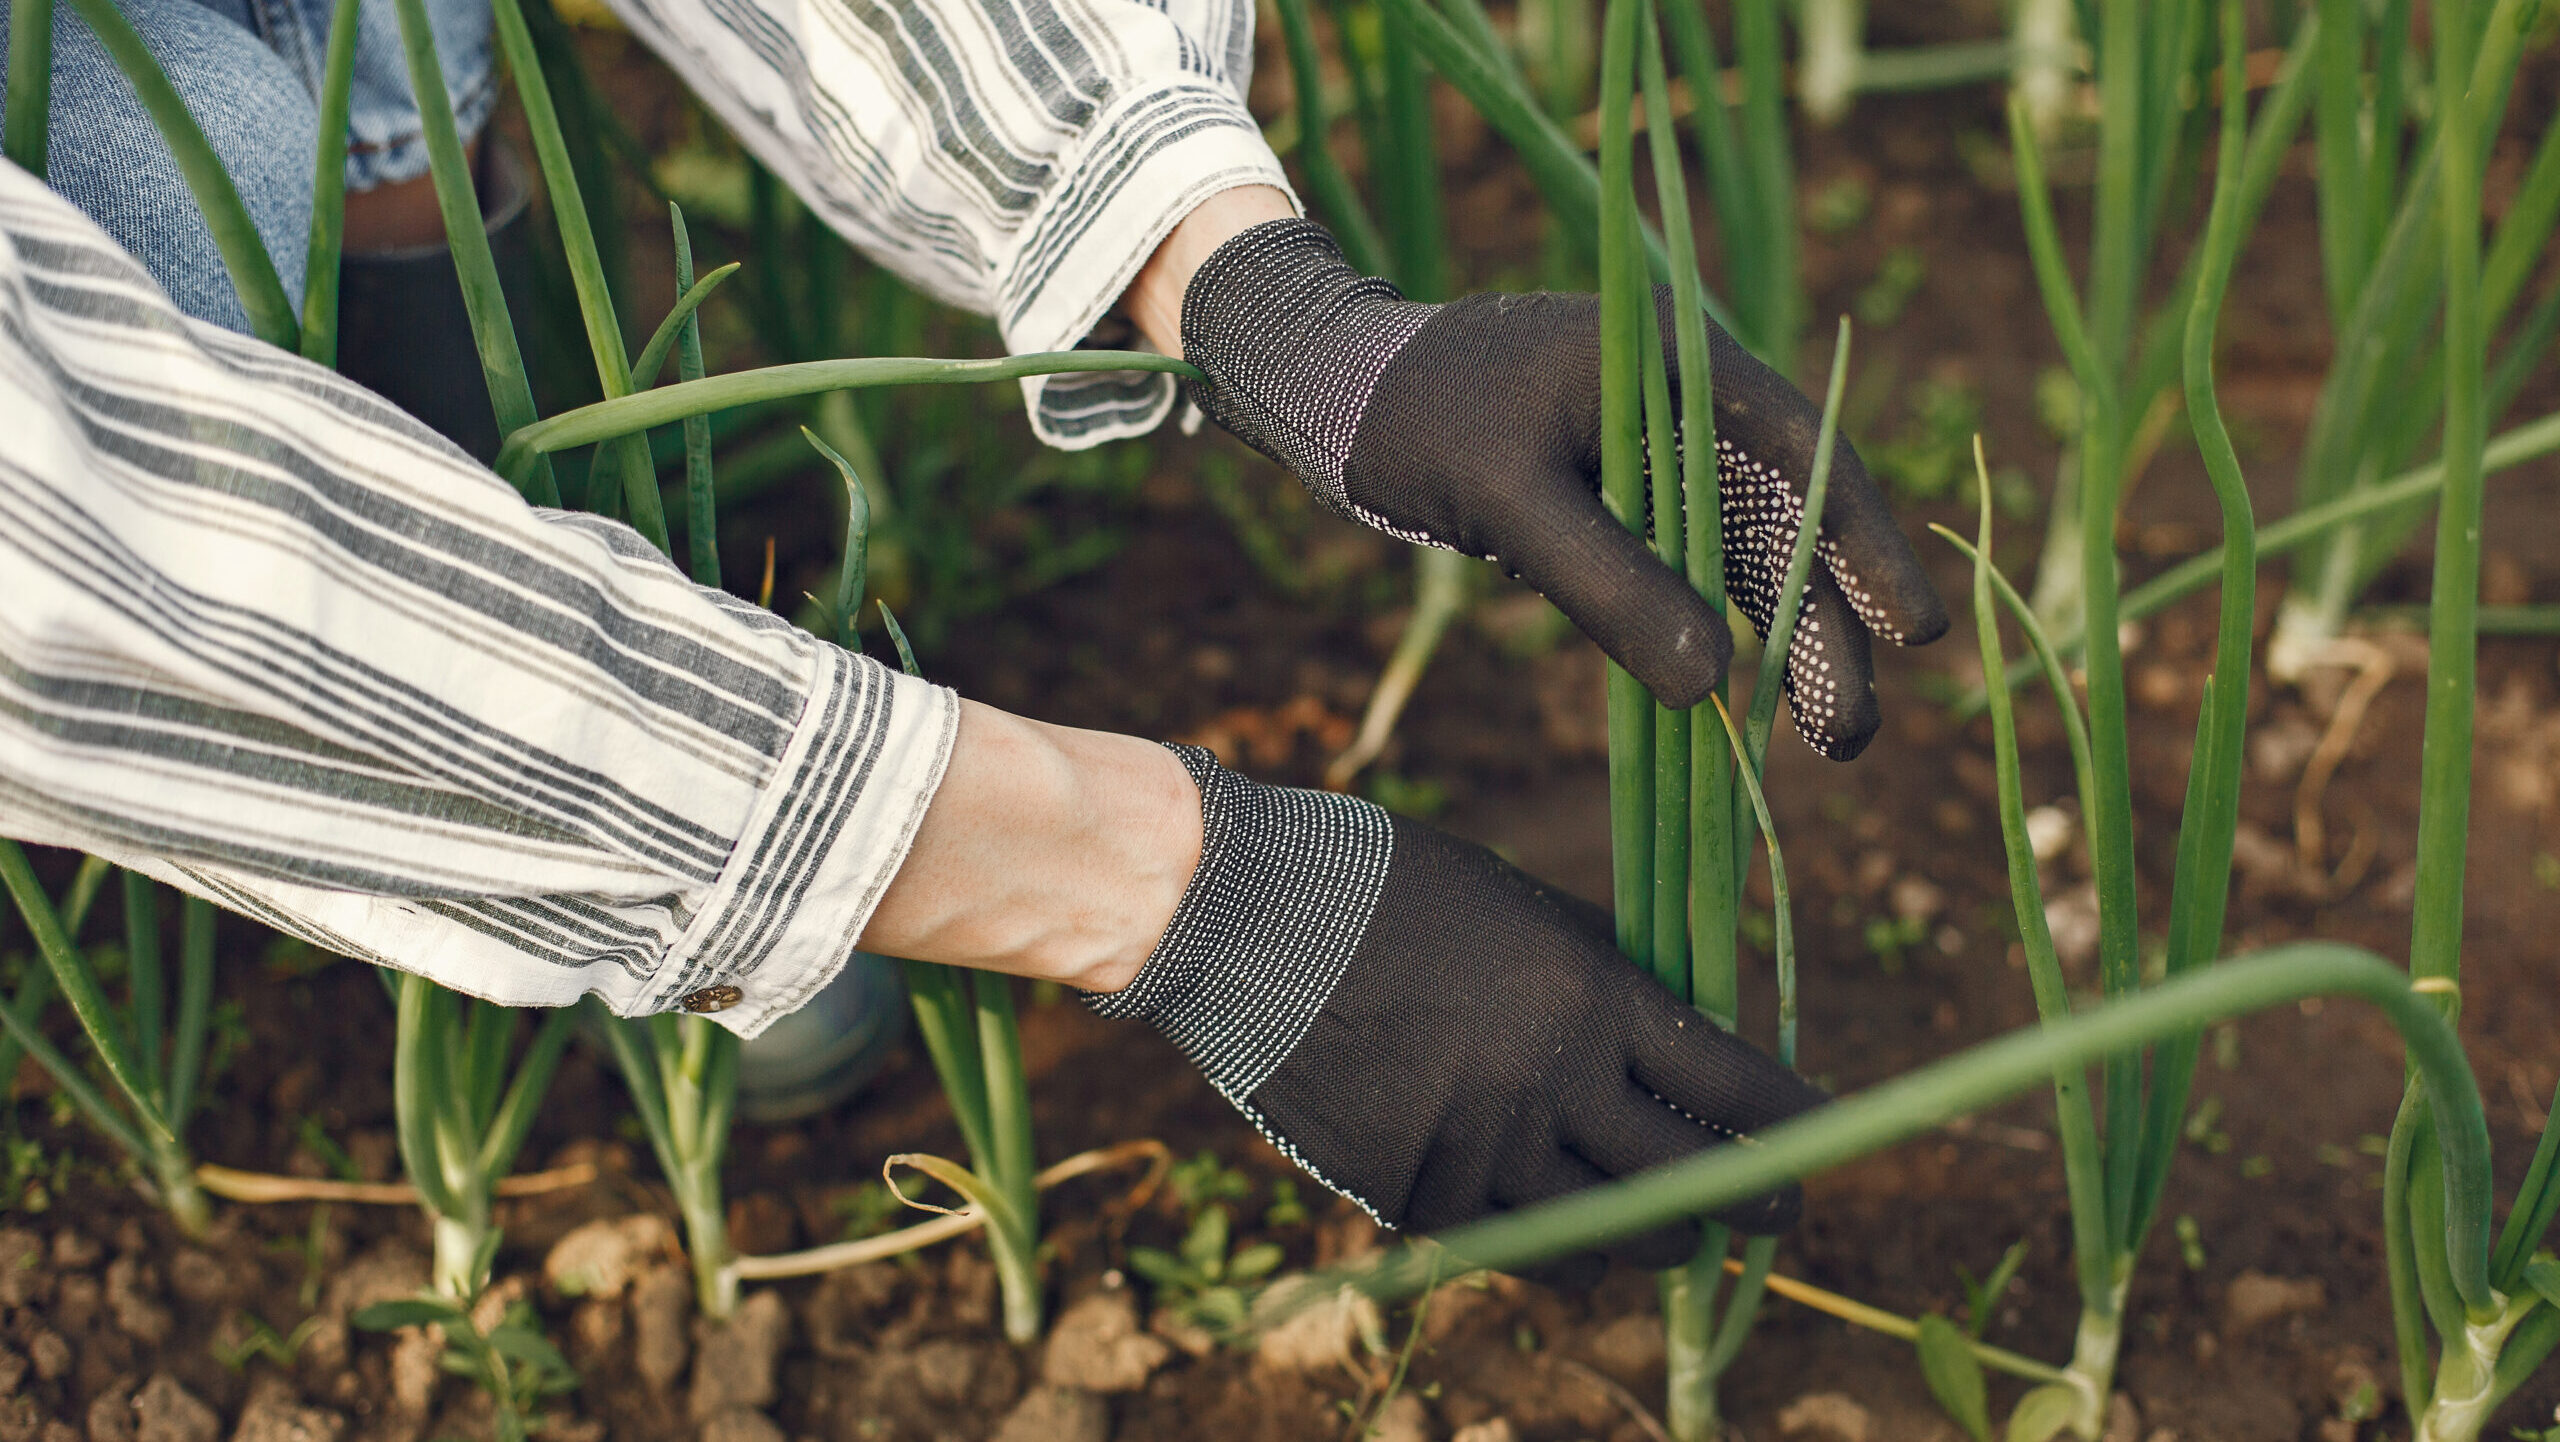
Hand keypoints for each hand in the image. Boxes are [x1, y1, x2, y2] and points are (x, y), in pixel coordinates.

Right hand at [1089, 747, 1823, 1279]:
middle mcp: (1552, 1086)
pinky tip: (1571, 1238)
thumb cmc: (1394, 889)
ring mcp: (1481, 1151)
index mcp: (1591, 998)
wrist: (1249, 919)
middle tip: (1772, 1210)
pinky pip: (1518, 1251)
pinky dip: (1558, 1249)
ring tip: (1665, 1226)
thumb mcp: (1525, 908)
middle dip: (1750, 1203)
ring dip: (1653, 1236)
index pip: (1737, 1088)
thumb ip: (1608, 975)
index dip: (1796, 1127)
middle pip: (1693, 1182)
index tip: (1822, 1142)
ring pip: (1612, 1237)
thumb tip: (1687, 1025)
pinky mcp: (1414, 1195)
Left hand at [1178, 218, 1948, 758]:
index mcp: (1678, 363)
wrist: (1333, 389)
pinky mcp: (1620, 496)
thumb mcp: (1508, 499)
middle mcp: (1686, 402)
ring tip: (1824, 738)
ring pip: (1745, 555)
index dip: (1865, 544)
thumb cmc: (1415, 420)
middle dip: (1829, 627)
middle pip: (1787, 520)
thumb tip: (1712, 684)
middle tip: (1852, 736)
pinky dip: (1717, 629)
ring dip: (1785, 642)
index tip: (1912, 631)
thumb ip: (1607, 582)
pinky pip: (1690, 568)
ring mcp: (1656, 451)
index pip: (1804, 453)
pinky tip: (1742, 702)